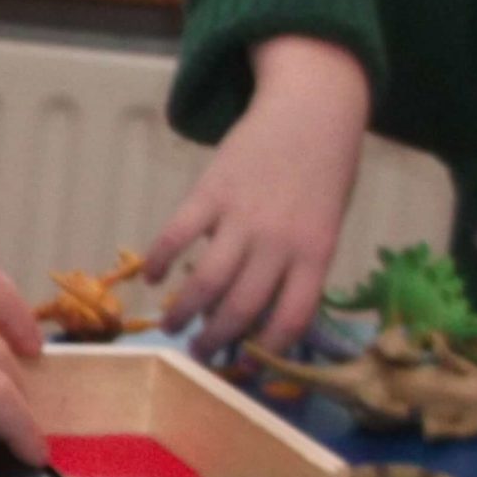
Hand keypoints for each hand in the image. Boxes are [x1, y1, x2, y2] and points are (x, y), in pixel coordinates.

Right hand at [145, 36, 369, 355]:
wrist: (312, 112)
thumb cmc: (325, 174)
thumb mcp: (325, 224)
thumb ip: (297, 264)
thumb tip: (255, 307)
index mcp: (316, 252)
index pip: (292, 317)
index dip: (268, 348)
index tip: (247, 364)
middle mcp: (279, 242)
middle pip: (241, 306)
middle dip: (216, 339)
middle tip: (200, 354)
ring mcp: (242, 217)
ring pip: (206, 281)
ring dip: (183, 312)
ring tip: (171, 327)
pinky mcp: (210, 193)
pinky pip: (177, 235)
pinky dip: (158, 260)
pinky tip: (150, 276)